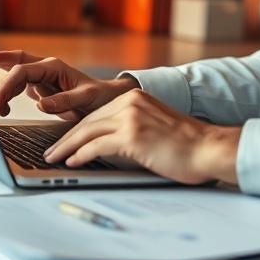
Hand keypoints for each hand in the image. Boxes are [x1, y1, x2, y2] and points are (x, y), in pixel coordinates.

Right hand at [0, 50, 137, 120]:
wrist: (107, 99)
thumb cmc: (100, 95)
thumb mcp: (87, 98)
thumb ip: (66, 100)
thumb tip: (41, 105)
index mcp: (54, 67)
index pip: (22, 71)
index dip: (6, 83)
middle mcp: (44, 69)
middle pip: (14, 72)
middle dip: (0, 89)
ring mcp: (41, 77)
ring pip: (13, 79)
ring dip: (2, 93)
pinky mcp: (40, 88)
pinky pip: (18, 86)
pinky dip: (8, 96)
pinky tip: (3, 108)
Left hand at [44, 89, 240, 184]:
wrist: (209, 148)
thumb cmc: (187, 144)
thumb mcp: (155, 126)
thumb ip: (132, 128)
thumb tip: (106, 146)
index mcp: (135, 97)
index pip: (97, 113)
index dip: (77, 128)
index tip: (64, 140)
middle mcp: (130, 101)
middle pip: (88, 121)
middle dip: (66, 138)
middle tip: (50, 150)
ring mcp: (130, 117)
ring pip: (87, 132)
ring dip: (66, 147)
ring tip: (53, 158)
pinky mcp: (132, 136)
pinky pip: (96, 146)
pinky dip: (81, 155)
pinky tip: (72, 162)